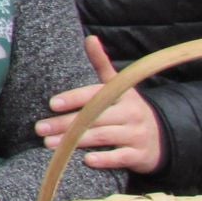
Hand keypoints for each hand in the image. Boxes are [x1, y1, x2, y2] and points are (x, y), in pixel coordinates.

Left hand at [36, 35, 164, 172]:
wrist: (162, 137)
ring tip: (50, 145)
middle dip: (65, 123)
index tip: (52, 104)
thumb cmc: (129, 110)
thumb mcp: (119, 87)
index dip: (74, 98)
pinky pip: (121, 157)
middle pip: (95, 117)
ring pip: (104, 137)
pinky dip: (105, 159)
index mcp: (122, 94)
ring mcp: (136, 134)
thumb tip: (90, 39)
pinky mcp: (139, 155)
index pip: (96, 94)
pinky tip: (86, 161)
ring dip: (76, 142)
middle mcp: (131, 112)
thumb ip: (102, 65)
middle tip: (40, 128)